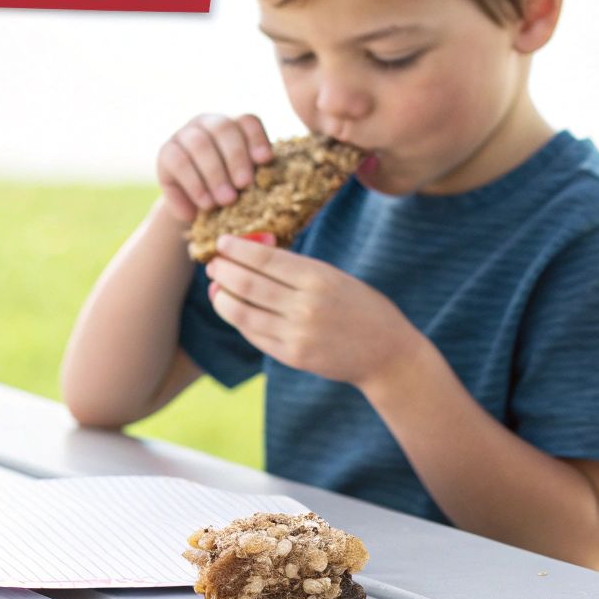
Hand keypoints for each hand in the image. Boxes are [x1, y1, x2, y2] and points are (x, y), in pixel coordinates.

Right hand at [155, 113, 272, 221]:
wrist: (195, 206)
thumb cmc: (228, 191)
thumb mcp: (244, 182)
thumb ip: (254, 175)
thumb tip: (265, 178)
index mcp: (233, 124)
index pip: (247, 121)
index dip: (257, 138)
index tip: (265, 160)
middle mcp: (208, 123)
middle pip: (223, 128)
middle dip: (236, 158)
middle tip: (245, 185)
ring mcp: (184, 134)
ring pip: (200, 144)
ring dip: (215, 174)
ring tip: (227, 200)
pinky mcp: (165, 152)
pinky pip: (179, 162)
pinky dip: (194, 184)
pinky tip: (206, 204)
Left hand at [205, 234, 422, 389]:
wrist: (386, 352)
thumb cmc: (361, 307)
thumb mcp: (335, 277)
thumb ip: (298, 269)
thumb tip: (254, 254)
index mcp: (318, 278)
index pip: (265, 258)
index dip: (237, 249)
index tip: (222, 243)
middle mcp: (305, 305)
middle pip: (247, 284)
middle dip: (222, 271)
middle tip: (212, 263)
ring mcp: (297, 334)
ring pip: (243, 312)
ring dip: (221, 297)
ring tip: (215, 287)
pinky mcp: (292, 356)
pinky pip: (254, 334)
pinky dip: (238, 320)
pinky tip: (233, 309)